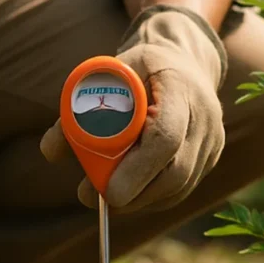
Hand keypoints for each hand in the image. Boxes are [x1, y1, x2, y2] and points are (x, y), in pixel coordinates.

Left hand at [41, 5, 227, 212]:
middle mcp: (205, 115)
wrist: (182, 62)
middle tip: (99, 200)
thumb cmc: (136, 68)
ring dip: (141, 199)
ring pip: (179, 186)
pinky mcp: (210, 157)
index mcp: (180, 86)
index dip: (138, 169)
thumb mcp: (105, 74)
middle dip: (135, 194)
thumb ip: (76, 108)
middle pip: (176, 171)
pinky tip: (129, 194)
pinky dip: (152, 196)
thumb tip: (50, 152)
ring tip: (106, 198)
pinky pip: (181, 188)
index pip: (166, 136)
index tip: (108, 192)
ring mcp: (213, 139)